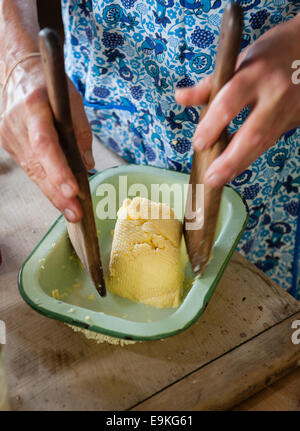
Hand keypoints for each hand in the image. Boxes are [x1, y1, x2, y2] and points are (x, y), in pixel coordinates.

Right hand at [0, 56, 93, 221]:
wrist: (16, 70)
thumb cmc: (48, 83)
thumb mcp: (72, 99)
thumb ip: (81, 132)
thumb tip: (87, 165)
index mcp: (34, 107)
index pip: (45, 145)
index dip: (58, 170)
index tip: (73, 191)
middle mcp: (17, 125)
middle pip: (38, 167)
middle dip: (58, 194)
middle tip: (76, 214)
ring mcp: (10, 137)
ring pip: (33, 172)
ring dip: (53, 194)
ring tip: (72, 212)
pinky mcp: (10, 145)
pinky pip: (31, 168)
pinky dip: (46, 182)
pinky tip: (59, 195)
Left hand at [175, 14, 299, 186]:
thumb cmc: (271, 52)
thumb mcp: (239, 59)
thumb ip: (210, 84)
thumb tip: (181, 98)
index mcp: (255, 72)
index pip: (229, 103)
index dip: (212, 126)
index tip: (199, 144)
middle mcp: (275, 93)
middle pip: (252, 134)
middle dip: (230, 160)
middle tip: (211, 178)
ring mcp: (289, 109)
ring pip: (264, 143)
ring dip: (240, 164)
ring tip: (221, 179)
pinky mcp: (296, 120)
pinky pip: (271, 141)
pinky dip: (252, 155)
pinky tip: (237, 165)